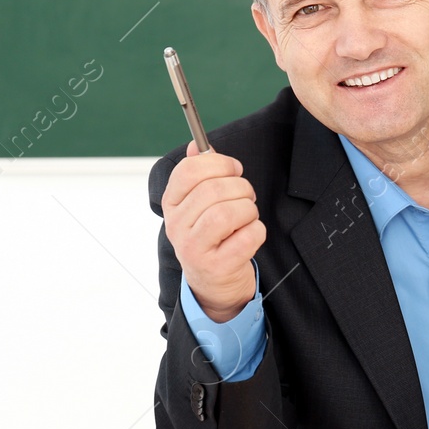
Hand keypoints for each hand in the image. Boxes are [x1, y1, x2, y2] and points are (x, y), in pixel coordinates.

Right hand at [160, 142, 264, 320]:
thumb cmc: (211, 236)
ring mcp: (193, 249)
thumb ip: (199, 174)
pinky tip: (250, 235)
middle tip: (246, 196)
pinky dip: (256, 231)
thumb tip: (197, 145)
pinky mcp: (216, 266)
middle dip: (240, 188)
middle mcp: (177, 226)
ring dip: (248, 210)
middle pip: (213, 190)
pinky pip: (247, 237)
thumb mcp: (198, 205)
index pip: (188, 171)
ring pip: (228, 213)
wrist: (214, 283)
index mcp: (171, 204)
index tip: (234, 169)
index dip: (219, 163)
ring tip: (247, 217)